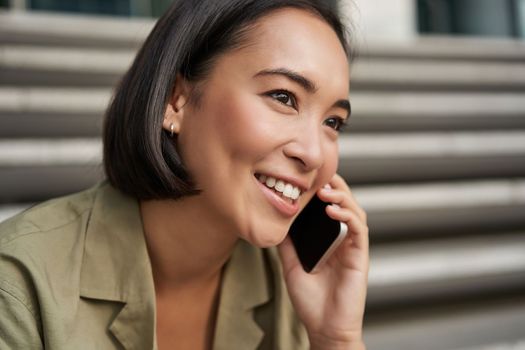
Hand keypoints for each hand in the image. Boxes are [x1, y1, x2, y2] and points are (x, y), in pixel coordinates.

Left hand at [278, 174, 368, 349]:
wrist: (324, 328)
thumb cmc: (311, 301)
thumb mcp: (291, 266)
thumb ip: (287, 245)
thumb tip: (276, 223)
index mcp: (329, 242)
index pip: (330, 208)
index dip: (323, 190)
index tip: (309, 178)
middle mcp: (343, 241)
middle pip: (345, 205)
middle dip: (335, 187)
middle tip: (319, 178)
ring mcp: (353, 248)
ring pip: (355, 212)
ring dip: (342, 197)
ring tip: (325, 190)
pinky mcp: (360, 257)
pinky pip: (359, 230)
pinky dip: (348, 216)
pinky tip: (332, 210)